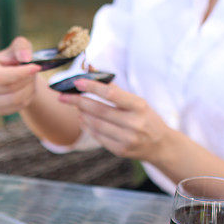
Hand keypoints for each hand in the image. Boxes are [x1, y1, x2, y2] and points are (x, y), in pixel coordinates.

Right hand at [0, 37, 41, 115]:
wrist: (14, 76)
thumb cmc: (14, 59)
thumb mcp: (18, 46)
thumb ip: (22, 46)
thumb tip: (25, 58)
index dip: (19, 73)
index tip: (36, 67)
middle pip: (9, 89)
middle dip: (27, 80)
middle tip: (34, 72)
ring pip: (15, 100)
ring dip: (29, 89)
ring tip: (31, 80)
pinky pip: (18, 107)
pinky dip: (27, 98)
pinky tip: (27, 89)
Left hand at [58, 79, 172, 161]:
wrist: (160, 145)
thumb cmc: (146, 118)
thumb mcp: (138, 102)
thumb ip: (116, 91)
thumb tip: (92, 73)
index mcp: (139, 106)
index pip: (111, 94)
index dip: (92, 87)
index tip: (77, 82)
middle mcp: (134, 123)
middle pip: (99, 110)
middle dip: (78, 102)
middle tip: (63, 96)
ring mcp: (127, 139)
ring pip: (96, 124)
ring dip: (82, 114)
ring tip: (76, 107)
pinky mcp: (121, 150)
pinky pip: (98, 137)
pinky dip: (87, 127)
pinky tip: (83, 119)